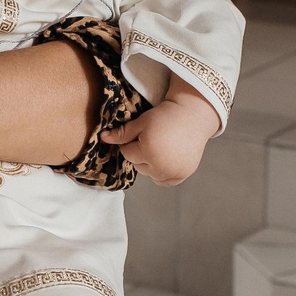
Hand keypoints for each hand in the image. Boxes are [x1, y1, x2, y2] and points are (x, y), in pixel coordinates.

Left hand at [102, 88, 220, 186]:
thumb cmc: (166, 116)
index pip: (127, 153)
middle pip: (138, 165)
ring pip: (150, 174)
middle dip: (140, 154)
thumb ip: (122, 134)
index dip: (130, 143)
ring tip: (160, 147)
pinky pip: (165, 181)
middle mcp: (161, 165)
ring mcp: (173, 172)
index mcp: (148, 151)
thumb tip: (102, 138)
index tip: (141, 134)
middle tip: (152, 139)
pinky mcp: (183, 174)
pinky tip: (166, 159)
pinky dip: (162, 173)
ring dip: (150, 165)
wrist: (193, 115)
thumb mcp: (142, 122)